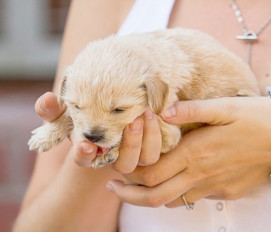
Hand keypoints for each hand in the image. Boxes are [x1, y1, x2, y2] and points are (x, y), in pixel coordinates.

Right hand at [34, 92, 161, 171]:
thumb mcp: (66, 110)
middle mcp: (116, 157)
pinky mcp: (152, 146)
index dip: (85, 155)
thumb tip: (46, 100)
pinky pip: (161, 147)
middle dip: (130, 144)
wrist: (111, 112)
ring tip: (148, 112)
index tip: (87, 144)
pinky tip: (159, 111)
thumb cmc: (86, 113)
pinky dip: (160, 132)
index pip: (86, 160)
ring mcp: (136, 154)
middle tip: (132, 121)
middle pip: (126, 164)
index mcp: (92, 151)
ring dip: (149, 138)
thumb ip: (51, 109)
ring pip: (148, 159)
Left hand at [106, 97, 270, 207]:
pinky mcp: (226, 192)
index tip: (114, 174)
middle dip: (130, 196)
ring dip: (153, 197)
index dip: (129, 177)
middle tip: (115, 188)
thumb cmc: (259, 120)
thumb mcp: (226, 106)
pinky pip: (195, 198)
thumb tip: (163, 111)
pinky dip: (179, 194)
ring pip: (174, 202)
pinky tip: (176, 181)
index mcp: (196, 153)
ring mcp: (214, 187)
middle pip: (155, 196)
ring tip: (139, 188)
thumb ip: (193, 110)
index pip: (151, 173)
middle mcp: (201, 175)